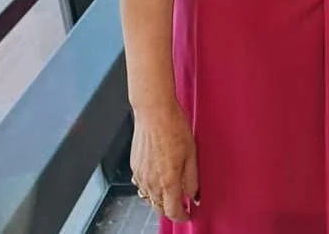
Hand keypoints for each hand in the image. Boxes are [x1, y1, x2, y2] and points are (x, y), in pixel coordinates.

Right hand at [130, 100, 197, 221]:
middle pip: (159, 207)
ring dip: (160, 199)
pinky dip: (150, 188)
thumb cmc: (174, 127)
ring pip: (149, 198)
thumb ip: (192, 179)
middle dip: (170, 209)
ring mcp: (140, 175)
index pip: (172, 211)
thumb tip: (194, 195)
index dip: (181, 216)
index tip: (187, 215)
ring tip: (171, 191)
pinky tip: (158, 179)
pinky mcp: (134, 167)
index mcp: (167, 180)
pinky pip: (141, 186)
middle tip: (181, 204)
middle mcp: (151, 181)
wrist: (153, 112)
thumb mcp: (192, 153)